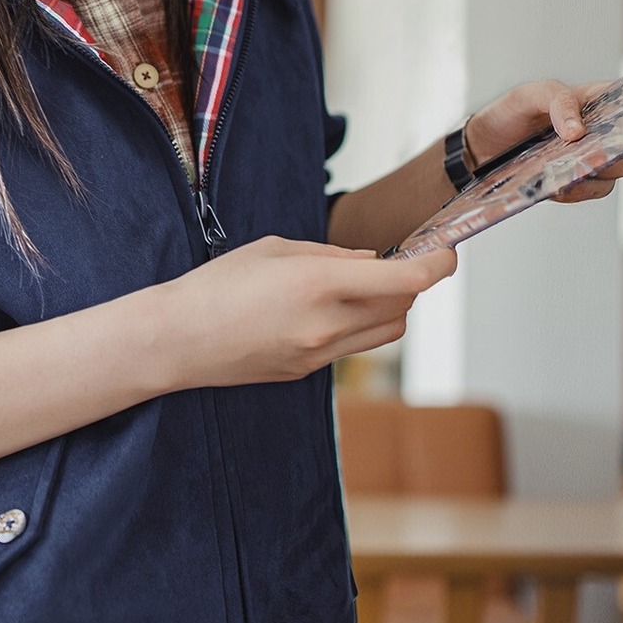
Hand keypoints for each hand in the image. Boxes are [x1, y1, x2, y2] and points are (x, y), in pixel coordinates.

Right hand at [165, 237, 456, 388]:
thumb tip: (371, 261)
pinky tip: (323, 311)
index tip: (446, 253)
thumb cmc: (215, 286)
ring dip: (389, 308)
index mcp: (320, 283)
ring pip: (386, 332)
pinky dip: (354, 326)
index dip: (438, 265)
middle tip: (399, 262)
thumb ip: (331, 254)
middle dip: (410, 283)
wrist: (176, 340)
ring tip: (363, 288)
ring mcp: (319, 354)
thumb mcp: (274, 250)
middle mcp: (327, 324)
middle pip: (404, 307)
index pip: (407, 279)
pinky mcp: (306, 372)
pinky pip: (351, 347)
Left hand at [464, 78, 622, 204]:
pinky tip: (560, 188)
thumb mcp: (529, 95)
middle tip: (596, 155)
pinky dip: (580, 192)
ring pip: (614, 174)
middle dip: (618, 154)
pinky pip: (591, 192)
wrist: (480, 146)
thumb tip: (579, 132)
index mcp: (597, 103)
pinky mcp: (571, 183)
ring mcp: (586, 160)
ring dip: (598, 176)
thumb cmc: (509, 113)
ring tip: (570, 173)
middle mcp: (599, 133)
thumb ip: (558, 102)